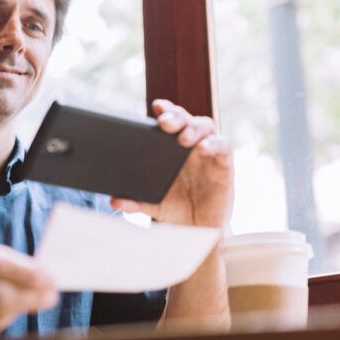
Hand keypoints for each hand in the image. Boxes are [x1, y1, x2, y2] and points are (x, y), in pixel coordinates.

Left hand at [110, 99, 232, 227]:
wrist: (198, 232)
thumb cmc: (176, 210)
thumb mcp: (152, 205)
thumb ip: (134, 201)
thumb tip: (114, 200)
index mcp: (171, 149)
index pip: (169, 121)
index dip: (165, 110)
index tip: (156, 107)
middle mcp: (191, 146)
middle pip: (186, 119)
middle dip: (176, 115)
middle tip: (165, 121)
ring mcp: (209, 154)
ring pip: (206, 127)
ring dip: (194, 127)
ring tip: (183, 137)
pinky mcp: (224, 166)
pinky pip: (224, 147)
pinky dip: (215, 144)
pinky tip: (204, 148)